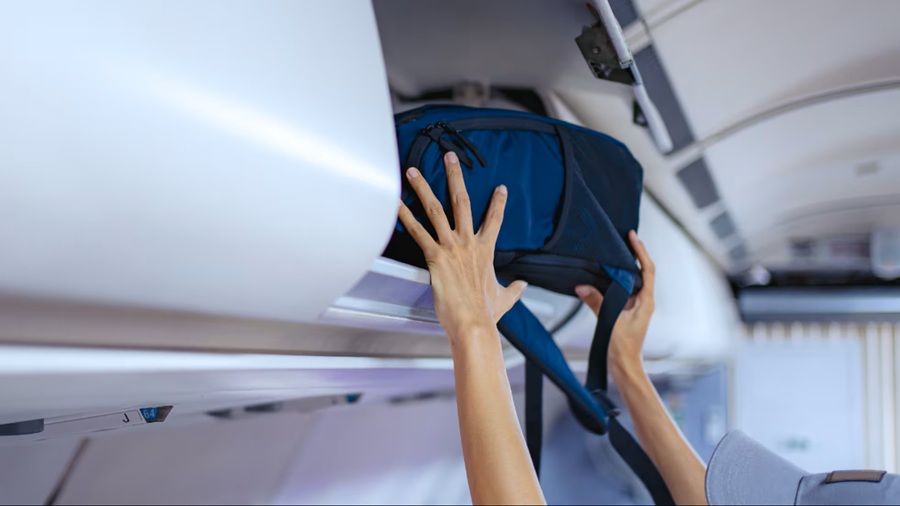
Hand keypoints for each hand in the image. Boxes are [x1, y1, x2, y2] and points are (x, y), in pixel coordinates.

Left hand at [397, 151, 527, 342]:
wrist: (475, 324)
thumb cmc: (487, 314)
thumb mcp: (506, 298)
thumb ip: (514, 288)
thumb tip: (524, 285)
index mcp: (485, 250)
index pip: (495, 220)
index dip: (499, 203)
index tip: (501, 188)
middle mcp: (469, 243)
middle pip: (462, 201)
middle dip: (455, 177)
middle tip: (450, 157)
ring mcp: (452, 247)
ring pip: (436, 209)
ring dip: (423, 188)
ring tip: (413, 171)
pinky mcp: (435, 257)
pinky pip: (417, 232)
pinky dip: (405, 216)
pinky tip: (395, 203)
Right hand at [574, 230, 654, 377]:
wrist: (625, 367)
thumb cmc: (623, 349)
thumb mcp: (610, 322)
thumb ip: (597, 302)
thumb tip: (582, 286)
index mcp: (646, 301)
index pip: (647, 270)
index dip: (641, 251)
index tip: (632, 237)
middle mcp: (643, 301)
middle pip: (641, 271)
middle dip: (633, 254)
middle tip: (622, 238)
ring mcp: (635, 306)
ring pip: (631, 280)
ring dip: (623, 267)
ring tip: (612, 252)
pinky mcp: (626, 311)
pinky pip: (621, 290)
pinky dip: (614, 280)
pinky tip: (603, 275)